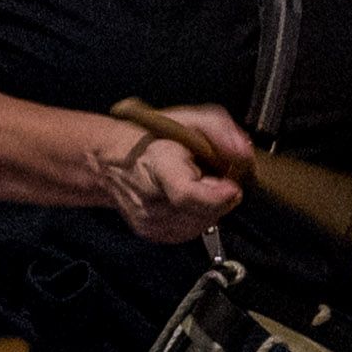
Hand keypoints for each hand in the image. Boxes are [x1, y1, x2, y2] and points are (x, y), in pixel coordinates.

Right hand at [91, 102, 248, 242]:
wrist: (109, 162)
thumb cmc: (150, 138)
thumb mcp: (188, 118)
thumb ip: (220, 130)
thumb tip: (242, 152)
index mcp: (158, 166)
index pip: (187, 194)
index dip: (217, 195)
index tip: (232, 186)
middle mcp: (151, 199)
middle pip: (204, 211)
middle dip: (219, 196)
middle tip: (211, 176)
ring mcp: (150, 221)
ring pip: (202, 224)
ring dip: (209, 207)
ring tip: (196, 186)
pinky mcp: (152, 234)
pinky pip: (190, 231)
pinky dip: (196, 216)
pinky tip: (186, 199)